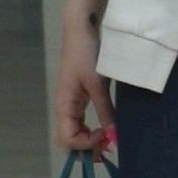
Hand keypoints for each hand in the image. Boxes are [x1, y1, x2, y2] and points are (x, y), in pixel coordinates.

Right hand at [54, 22, 115, 154]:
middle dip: (86, 148)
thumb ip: (105, 110)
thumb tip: (114, 136)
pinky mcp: (79, 97)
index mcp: (64, 107)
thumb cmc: (86, 54)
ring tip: (109, 142)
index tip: (106, 136)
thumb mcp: (98, 83)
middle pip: (69, 140)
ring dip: (89, 140)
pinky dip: (91, 129)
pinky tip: (105, 129)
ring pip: (75, 132)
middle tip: (109, 147)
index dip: (86, 144)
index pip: (68, 140)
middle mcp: (64, 109)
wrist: (82, 30)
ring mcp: (71, 104)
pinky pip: (81, 122)